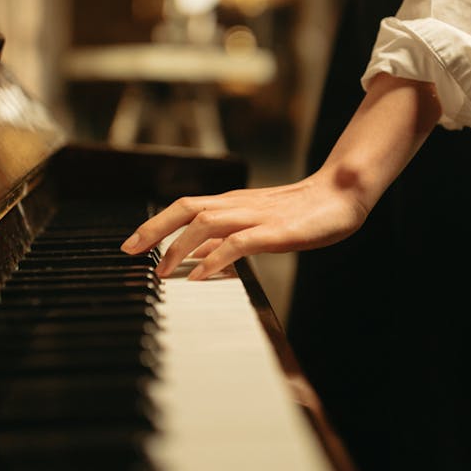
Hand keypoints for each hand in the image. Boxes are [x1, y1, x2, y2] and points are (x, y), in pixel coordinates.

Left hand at [120, 167, 370, 280]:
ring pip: (206, 222)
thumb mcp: (256, 224)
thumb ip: (225, 239)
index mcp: (231, 202)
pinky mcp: (275, 230)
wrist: (341, 194)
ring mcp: (256, 215)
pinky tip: (202, 276)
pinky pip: (238, 242)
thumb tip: (194, 259)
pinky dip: (216, 258)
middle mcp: (238, 204)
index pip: (183, 208)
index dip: (154, 224)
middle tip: (129, 252)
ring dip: (179, 246)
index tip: (130, 245)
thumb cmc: (301, 211)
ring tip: (162, 271)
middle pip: (185, 208)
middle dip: (153, 229)